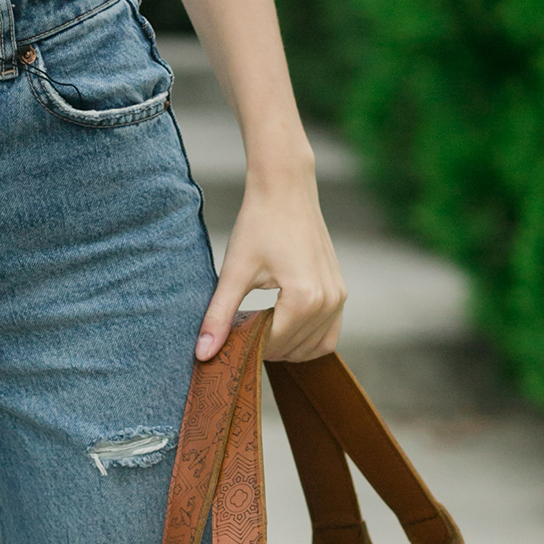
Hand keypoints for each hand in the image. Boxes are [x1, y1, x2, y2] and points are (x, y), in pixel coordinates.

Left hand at [195, 158, 346, 362]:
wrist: (286, 189)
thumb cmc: (259, 224)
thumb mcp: (234, 272)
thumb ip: (219, 317)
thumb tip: (202, 355)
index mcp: (303, 299)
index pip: (273, 344)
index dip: (247, 345)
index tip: (228, 335)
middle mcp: (328, 302)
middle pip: (292, 349)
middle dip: (265, 346)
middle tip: (240, 329)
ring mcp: (338, 298)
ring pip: (313, 348)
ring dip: (286, 347)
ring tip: (259, 326)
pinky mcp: (340, 292)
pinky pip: (328, 334)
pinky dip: (307, 339)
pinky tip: (281, 324)